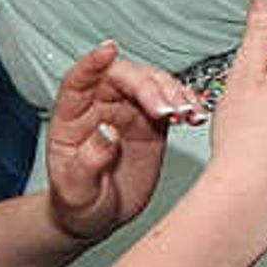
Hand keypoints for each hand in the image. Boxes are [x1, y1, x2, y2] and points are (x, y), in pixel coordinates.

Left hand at [40, 37, 194, 243]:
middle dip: (148, 87)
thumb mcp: (76, 189)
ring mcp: (128, 112)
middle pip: (124, 78)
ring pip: (151, 84)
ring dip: (172, 92)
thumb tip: (107, 132)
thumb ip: (89, 160)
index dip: (93, 63)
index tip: (109, 50)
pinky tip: (195, 115)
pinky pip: (171, 103)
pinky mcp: (152, 123)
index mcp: (72, 116)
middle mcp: (100, 106)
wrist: (98, 216)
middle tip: (168, 109)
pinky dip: (186, 104)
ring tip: (186, 113)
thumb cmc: (78, 201)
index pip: (79, 80)